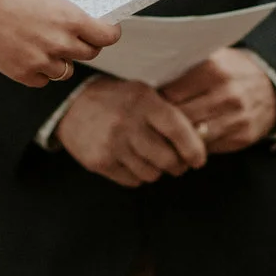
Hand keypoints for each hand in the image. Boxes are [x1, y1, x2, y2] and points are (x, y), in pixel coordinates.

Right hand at [0, 0, 118, 86]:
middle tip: (76, 38)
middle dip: (85, 45)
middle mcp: (59, 43)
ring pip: (65, 71)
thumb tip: (74, 17)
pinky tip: (28, 56)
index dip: (110, 33)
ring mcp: (41, 61)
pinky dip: (39, 71)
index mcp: (69, 18)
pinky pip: (42, 79)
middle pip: (89, 54)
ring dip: (61, 60)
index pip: (106, 36)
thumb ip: (62, 7)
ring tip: (46, 47)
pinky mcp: (22, 73)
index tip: (107, 31)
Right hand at [54, 75, 209, 185]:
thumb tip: (204, 136)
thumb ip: (171, 113)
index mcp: (143, 101)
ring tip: (151, 158)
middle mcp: (127, 123)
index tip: (199, 160)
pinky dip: (138, 175)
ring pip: (152, 174)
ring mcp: (112, 144)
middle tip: (178, 163)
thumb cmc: (119, 100)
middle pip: (168, 159)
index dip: (194, 149)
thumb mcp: (144, 94)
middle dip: (178, 166)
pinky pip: (133, 181)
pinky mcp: (100, 162)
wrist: (72, 105)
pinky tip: (132, 160)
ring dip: (157, 170)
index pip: (177, 129)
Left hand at [159, 49, 275, 153]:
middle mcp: (226, 93)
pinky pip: (208, 148)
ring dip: (177, 138)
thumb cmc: (232, 72)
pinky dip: (194, 147)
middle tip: (150, 124)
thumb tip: (149, 77)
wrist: (273, 90)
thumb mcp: (214, 58)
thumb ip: (186, 67)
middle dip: (163, 121)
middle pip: (180, 116)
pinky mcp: (241, 137)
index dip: (156, 100)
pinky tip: (185, 143)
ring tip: (164, 136)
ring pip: (193, 136)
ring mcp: (235, 118)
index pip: (171, 92)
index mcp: (213, 69)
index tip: (147, 104)